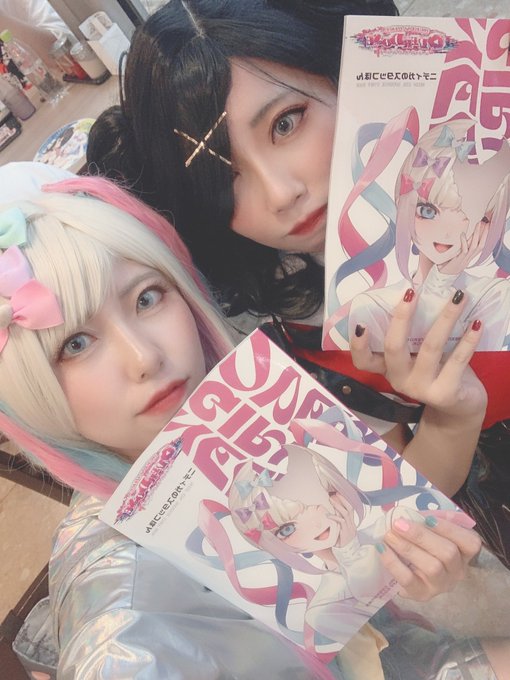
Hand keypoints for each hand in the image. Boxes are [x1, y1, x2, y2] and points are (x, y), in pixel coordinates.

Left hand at [328, 492, 356, 546]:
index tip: (339, 493)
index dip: (345, 501)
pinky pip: (341, 522)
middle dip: (343, 500)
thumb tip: (330, 515)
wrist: (349, 555)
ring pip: (346, 514)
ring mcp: (350, 528)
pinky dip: (335, 517)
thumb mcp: (341, 532)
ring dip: (338, 506)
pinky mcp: (346, 533)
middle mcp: (352, 525)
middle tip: (335, 493)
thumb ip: (338, 524)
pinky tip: (329, 515)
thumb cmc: (342, 543)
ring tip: (331, 500)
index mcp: (352, 524)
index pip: (351, 509)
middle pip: (350, 508)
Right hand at [350, 288, 486, 418]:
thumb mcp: (418, 355)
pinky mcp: (445, 393)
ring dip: (445, 318)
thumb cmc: (437, 371)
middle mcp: (400, 380)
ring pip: (430, 347)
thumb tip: (416, 292)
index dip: (358, 345)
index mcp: (388, 368)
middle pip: (393, 347)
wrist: (460, 408)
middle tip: (411, 293)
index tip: (361, 323)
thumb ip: (413, 335)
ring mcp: (421, 389)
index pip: (363, 361)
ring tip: (458, 297)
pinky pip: (457, 360)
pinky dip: (468, 340)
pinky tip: (476, 324)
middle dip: (401, 317)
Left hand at [378, 516, 480, 600]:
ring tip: (389, 535)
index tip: (428, 519)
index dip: (450, 529)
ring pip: (432, 567)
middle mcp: (457, 571)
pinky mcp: (422, 594)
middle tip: (399, 524)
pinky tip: (383, 549)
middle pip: (448, 553)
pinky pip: (409, 580)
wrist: (407, 571)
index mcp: (464, 552)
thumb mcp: (430, 531)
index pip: (470, 543)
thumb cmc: (422, 545)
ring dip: (408, 548)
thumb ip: (429, 521)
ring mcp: (441, 585)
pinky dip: (394, 563)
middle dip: (421, 536)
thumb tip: (417, 512)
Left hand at [438, 219, 488, 275]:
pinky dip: (464, 242)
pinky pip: (464, 250)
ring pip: (474, 246)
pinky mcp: (458, 260)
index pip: (481, 246)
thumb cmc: (448, 264)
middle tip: (485, 223)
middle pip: (480, 245)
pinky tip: (463, 235)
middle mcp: (469, 257)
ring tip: (478, 225)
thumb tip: (461, 236)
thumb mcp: (456, 255)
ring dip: (477, 235)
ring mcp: (464, 259)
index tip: (487, 228)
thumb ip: (460, 248)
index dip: (485, 237)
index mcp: (470, 257)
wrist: (444, 276)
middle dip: (484, 234)